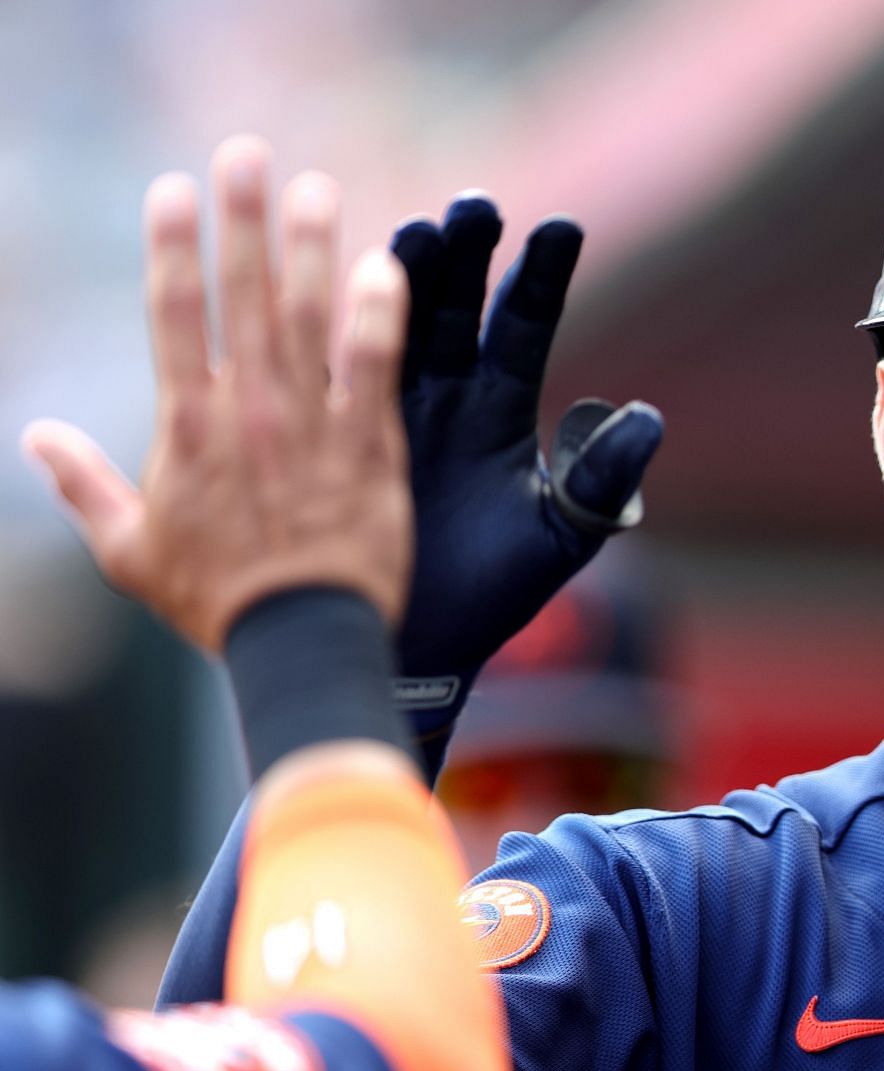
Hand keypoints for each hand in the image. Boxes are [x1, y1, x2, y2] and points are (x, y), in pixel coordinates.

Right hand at [22, 137, 411, 652]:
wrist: (302, 641)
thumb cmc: (216, 601)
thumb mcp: (130, 551)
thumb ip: (83, 486)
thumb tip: (33, 436)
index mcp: (186, 427)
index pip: (174, 316)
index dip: (172, 247)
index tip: (172, 191)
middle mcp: (249, 411)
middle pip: (242, 296)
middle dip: (242, 220)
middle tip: (245, 154)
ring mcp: (312, 423)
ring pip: (309, 317)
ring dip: (312, 247)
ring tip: (316, 187)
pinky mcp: (369, 445)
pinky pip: (375, 365)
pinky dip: (380, 314)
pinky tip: (386, 265)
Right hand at [385, 195, 661, 716]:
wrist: (417, 647)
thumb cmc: (493, 595)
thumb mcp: (559, 535)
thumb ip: (601, 480)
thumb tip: (650, 418)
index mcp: (502, 408)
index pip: (525, 326)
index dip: (540, 279)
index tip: (562, 228)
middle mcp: (446, 395)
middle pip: (457, 306)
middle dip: (467, 256)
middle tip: (477, 207)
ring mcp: (388, 409)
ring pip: (395, 323)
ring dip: (405, 278)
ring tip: (419, 232)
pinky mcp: (338, 433)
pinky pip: (338, 372)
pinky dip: (339, 331)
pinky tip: (337, 286)